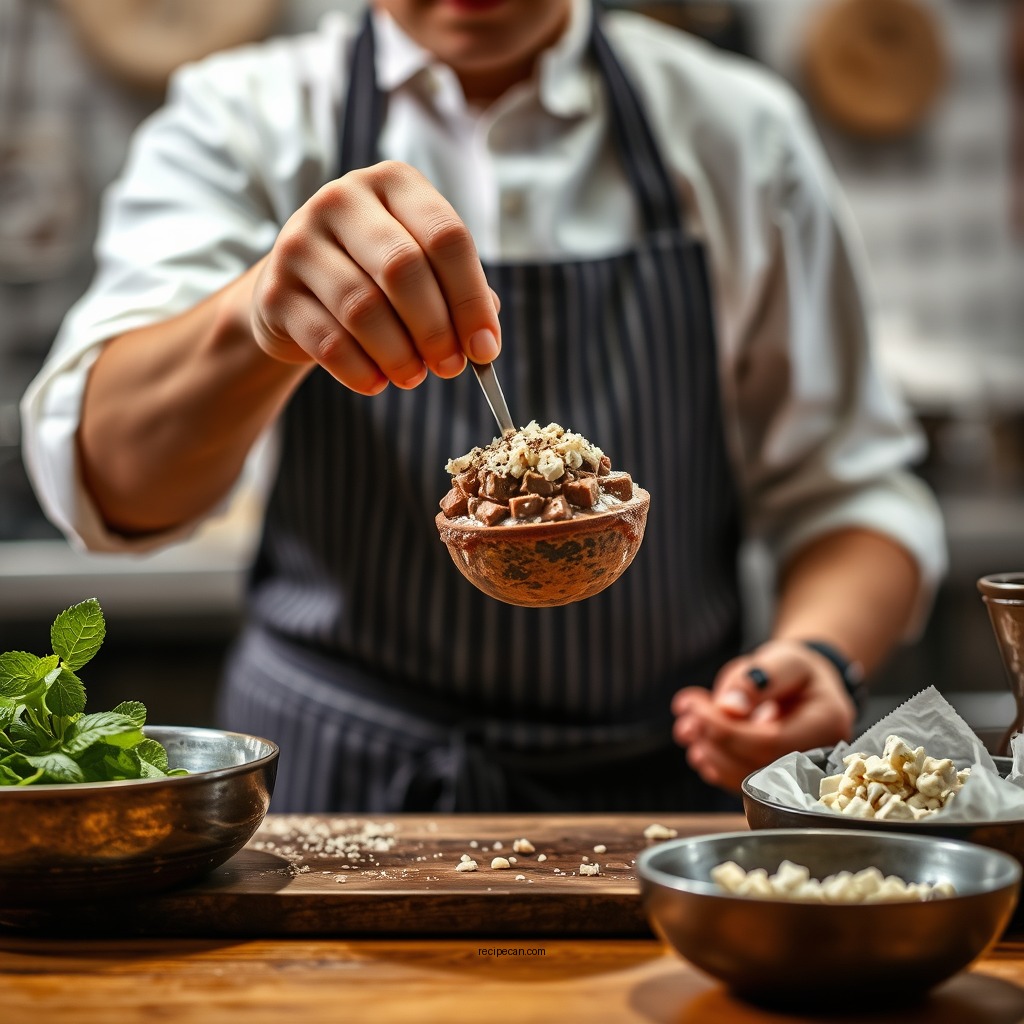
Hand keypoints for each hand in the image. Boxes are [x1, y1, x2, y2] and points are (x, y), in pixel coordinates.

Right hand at [250, 160, 500, 394]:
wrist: (299, 292)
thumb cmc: (376, 277)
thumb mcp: (424, 270)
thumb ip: (459, 295)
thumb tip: (483, 343)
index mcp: (392, 184)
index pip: (446, 237)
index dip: (471, 300)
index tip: (485, 349)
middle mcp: (341, 200)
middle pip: (403, 267)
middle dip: (435, 328)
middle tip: (450, 367)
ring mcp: (299, 242)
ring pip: (363, 307)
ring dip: (399, 354)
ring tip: (414, 377)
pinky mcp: (273, 291)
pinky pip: (327, 340)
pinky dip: (360, 370)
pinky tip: (377, 383)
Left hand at [671, 639, 856, 791]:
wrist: (807, 687)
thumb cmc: (799, 671)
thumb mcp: (785, 659)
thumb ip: (759, 679)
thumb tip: (728, 708)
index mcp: (826, 724)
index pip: (771, 742)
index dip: (727, 730)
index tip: (694, 707)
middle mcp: (817, 758)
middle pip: (756, 764)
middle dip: (713, 740)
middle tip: (686, 714)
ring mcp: (797, 775)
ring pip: (745, 779)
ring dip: (709, 754)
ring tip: (687, 725)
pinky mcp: (776, 780)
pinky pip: (743, 781)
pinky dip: (715, 763)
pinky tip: (700, 741)